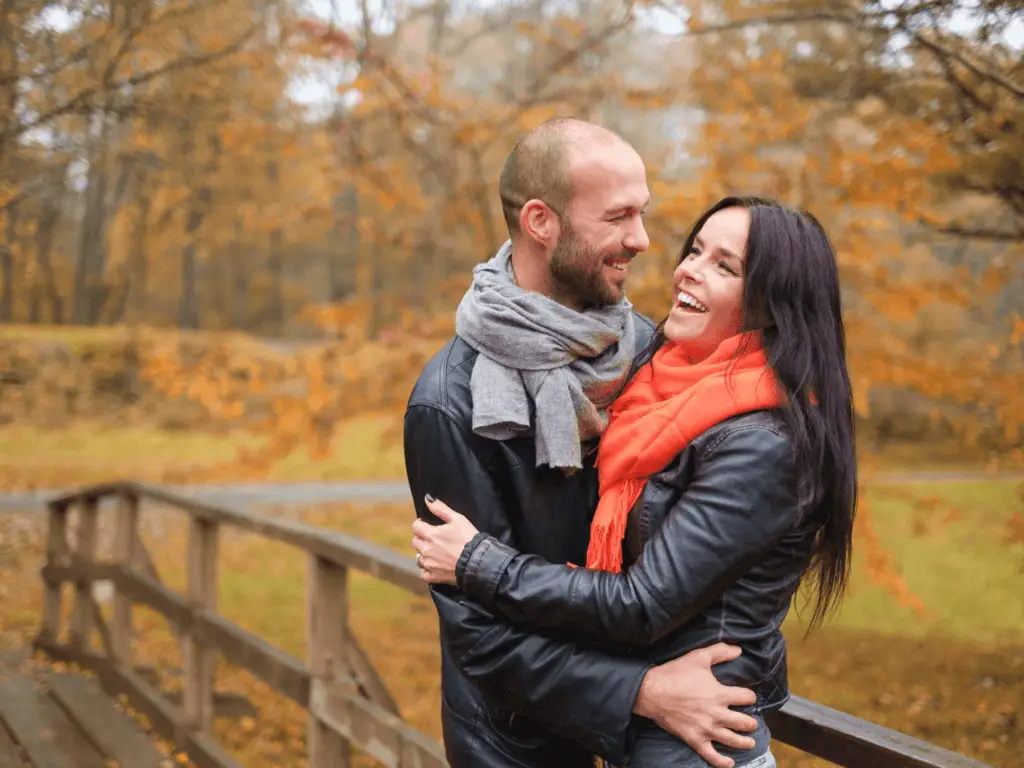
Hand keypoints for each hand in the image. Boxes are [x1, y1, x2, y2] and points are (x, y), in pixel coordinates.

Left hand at [411, 496, 479, 584]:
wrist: (477, 561)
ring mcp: (429, 564)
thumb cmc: (469, 538)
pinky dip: (426, 569)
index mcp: (431, 534)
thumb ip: (440, 508)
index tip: (427, 525)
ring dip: (424, 554)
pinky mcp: (434, 576)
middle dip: (421, 538)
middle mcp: (426, 549)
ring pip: (418, 557)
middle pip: (415, 541)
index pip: (416, 526)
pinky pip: (423, 573)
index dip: (420, 524)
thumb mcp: (458, 519)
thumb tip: (427, 499)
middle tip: (433, 538)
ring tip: (436, 552)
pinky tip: (435, 565)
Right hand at [633, 643, 758, 767]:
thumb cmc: (674, 674)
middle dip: (751, 723)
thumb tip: (738, 650)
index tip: (748, 697)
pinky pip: (711, 755)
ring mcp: (706, 729)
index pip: (746, 697)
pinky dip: (722, 761)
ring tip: (750, 742)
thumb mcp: (698, 657)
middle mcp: (716, 714)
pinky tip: (729, 763)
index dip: (749, 696)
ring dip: (744, 742)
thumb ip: (720, 652)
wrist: (651, 692)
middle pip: (743, 722)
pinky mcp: (695, 739)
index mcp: (719, 694)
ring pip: (732, 740)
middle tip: (752, 723)